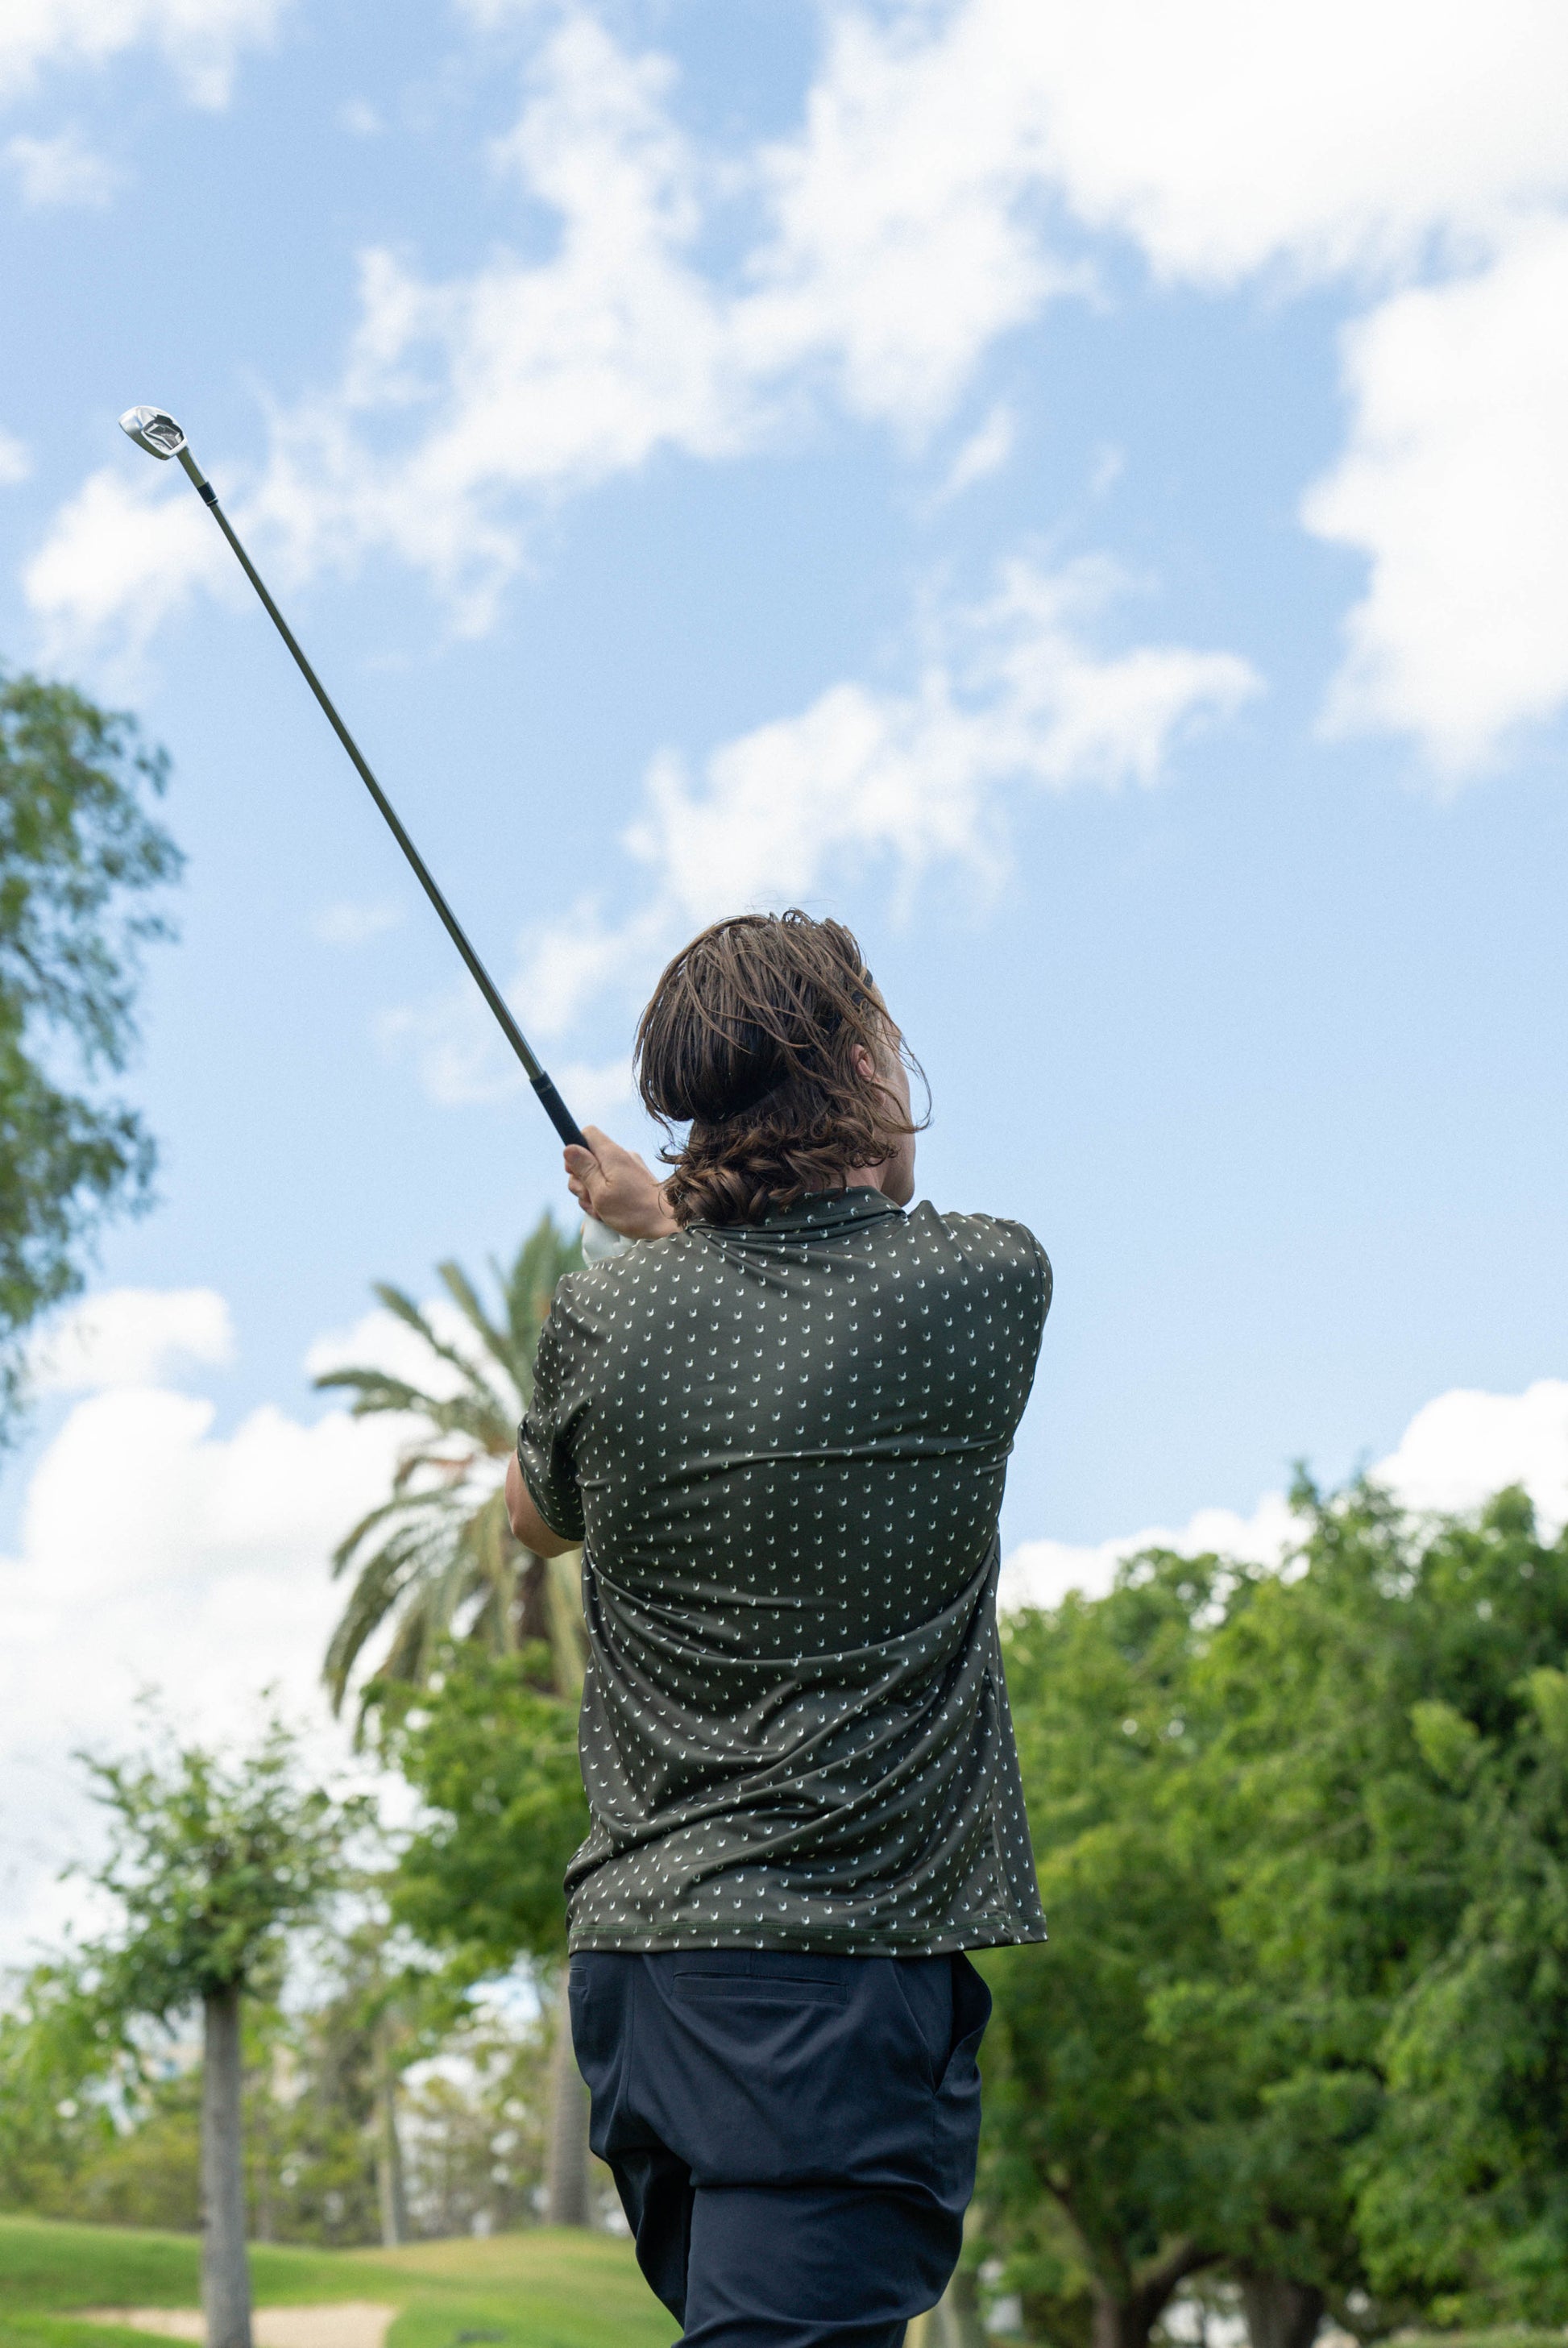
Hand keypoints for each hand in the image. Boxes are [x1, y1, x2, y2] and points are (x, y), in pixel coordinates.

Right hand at [564, 1125, 678, 1239]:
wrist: (668, 1226)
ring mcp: (630, 1170)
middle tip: (590, 1199)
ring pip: (599, 1176)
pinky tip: (609, 1216)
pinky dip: (606, 1199)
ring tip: (602, 1212)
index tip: (574, 1171)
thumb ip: (584, 1169)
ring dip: (593, 1195)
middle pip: (590, 1159)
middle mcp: (623, 1157)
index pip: (587, 1134)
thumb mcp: (600, 1193)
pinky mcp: (636, 1182)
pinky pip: (613, 1185)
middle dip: (582, 1181)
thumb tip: (569, 1148)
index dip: (575, 1150)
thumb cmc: (633, 1212)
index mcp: (612, 1154)